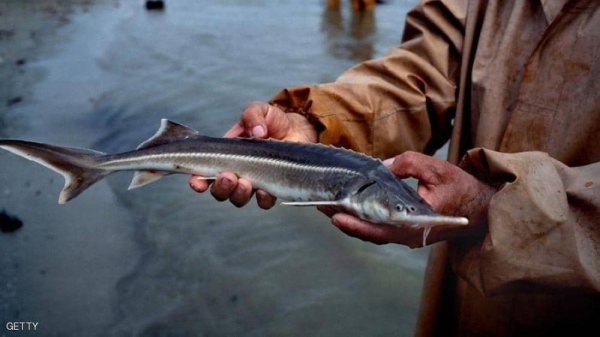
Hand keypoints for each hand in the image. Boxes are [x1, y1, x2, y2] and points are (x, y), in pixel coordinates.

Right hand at [188, 101, 316, 207]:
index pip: (203, 173)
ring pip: (238, 199)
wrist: (296, 129)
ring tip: (245, 183)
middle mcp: (236, 173)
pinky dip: (262, 200)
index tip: (197, 181)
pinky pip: (264, 203)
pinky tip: (264, 191)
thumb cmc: (272, 120)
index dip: (197, 180)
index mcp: (225, 156)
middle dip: (220, 187)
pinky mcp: (272, 188)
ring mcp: (253, 183)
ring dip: (238, 194)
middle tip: (228, 177)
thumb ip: (253, 115)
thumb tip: (257, 132)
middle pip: (219, 191)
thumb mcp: (259, 110)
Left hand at [326, 151, 496, 247]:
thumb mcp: (435, 168)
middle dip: (344, 219)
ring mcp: (407, 236)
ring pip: (373, 232)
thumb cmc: (461, 188)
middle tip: (320, 205)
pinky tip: (349, 207)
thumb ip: (407, 164)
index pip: (380, 228)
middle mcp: (408, 235)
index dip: (356, 223)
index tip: (335, 215)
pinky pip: (380, 229)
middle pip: (369, 233)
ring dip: (350, 220)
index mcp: (416, 224)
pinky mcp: (406, 231)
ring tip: (328, 205)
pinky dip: (363, 220)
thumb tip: (382, 167)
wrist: (482, 209)